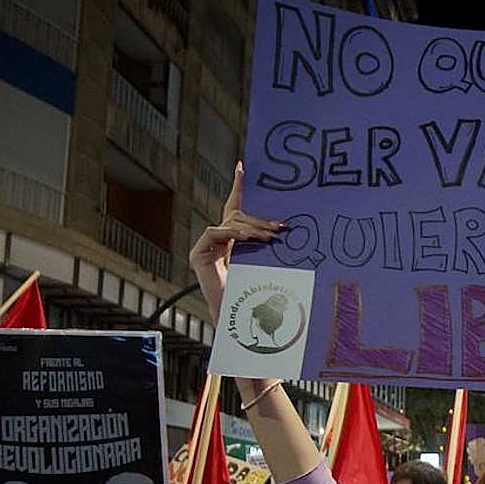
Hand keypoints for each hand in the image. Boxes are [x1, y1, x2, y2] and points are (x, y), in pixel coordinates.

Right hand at [188, 163, 284, 317]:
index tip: (242, 166)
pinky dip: (233, 233)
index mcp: (233, 240)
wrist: (237, 317)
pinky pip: (215, 233)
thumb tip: (286, 229)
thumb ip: (266, 245)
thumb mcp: (265, 262)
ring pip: (229, 223)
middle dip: (259, 220)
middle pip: (237, 216)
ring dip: (252, 228)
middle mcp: (217, 240)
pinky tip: (248, 239)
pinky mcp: (198, 255)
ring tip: (270, 238)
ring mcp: (206, 246)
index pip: (235, 207)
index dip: (238, 186)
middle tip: (280, 228)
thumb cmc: (255, 294)